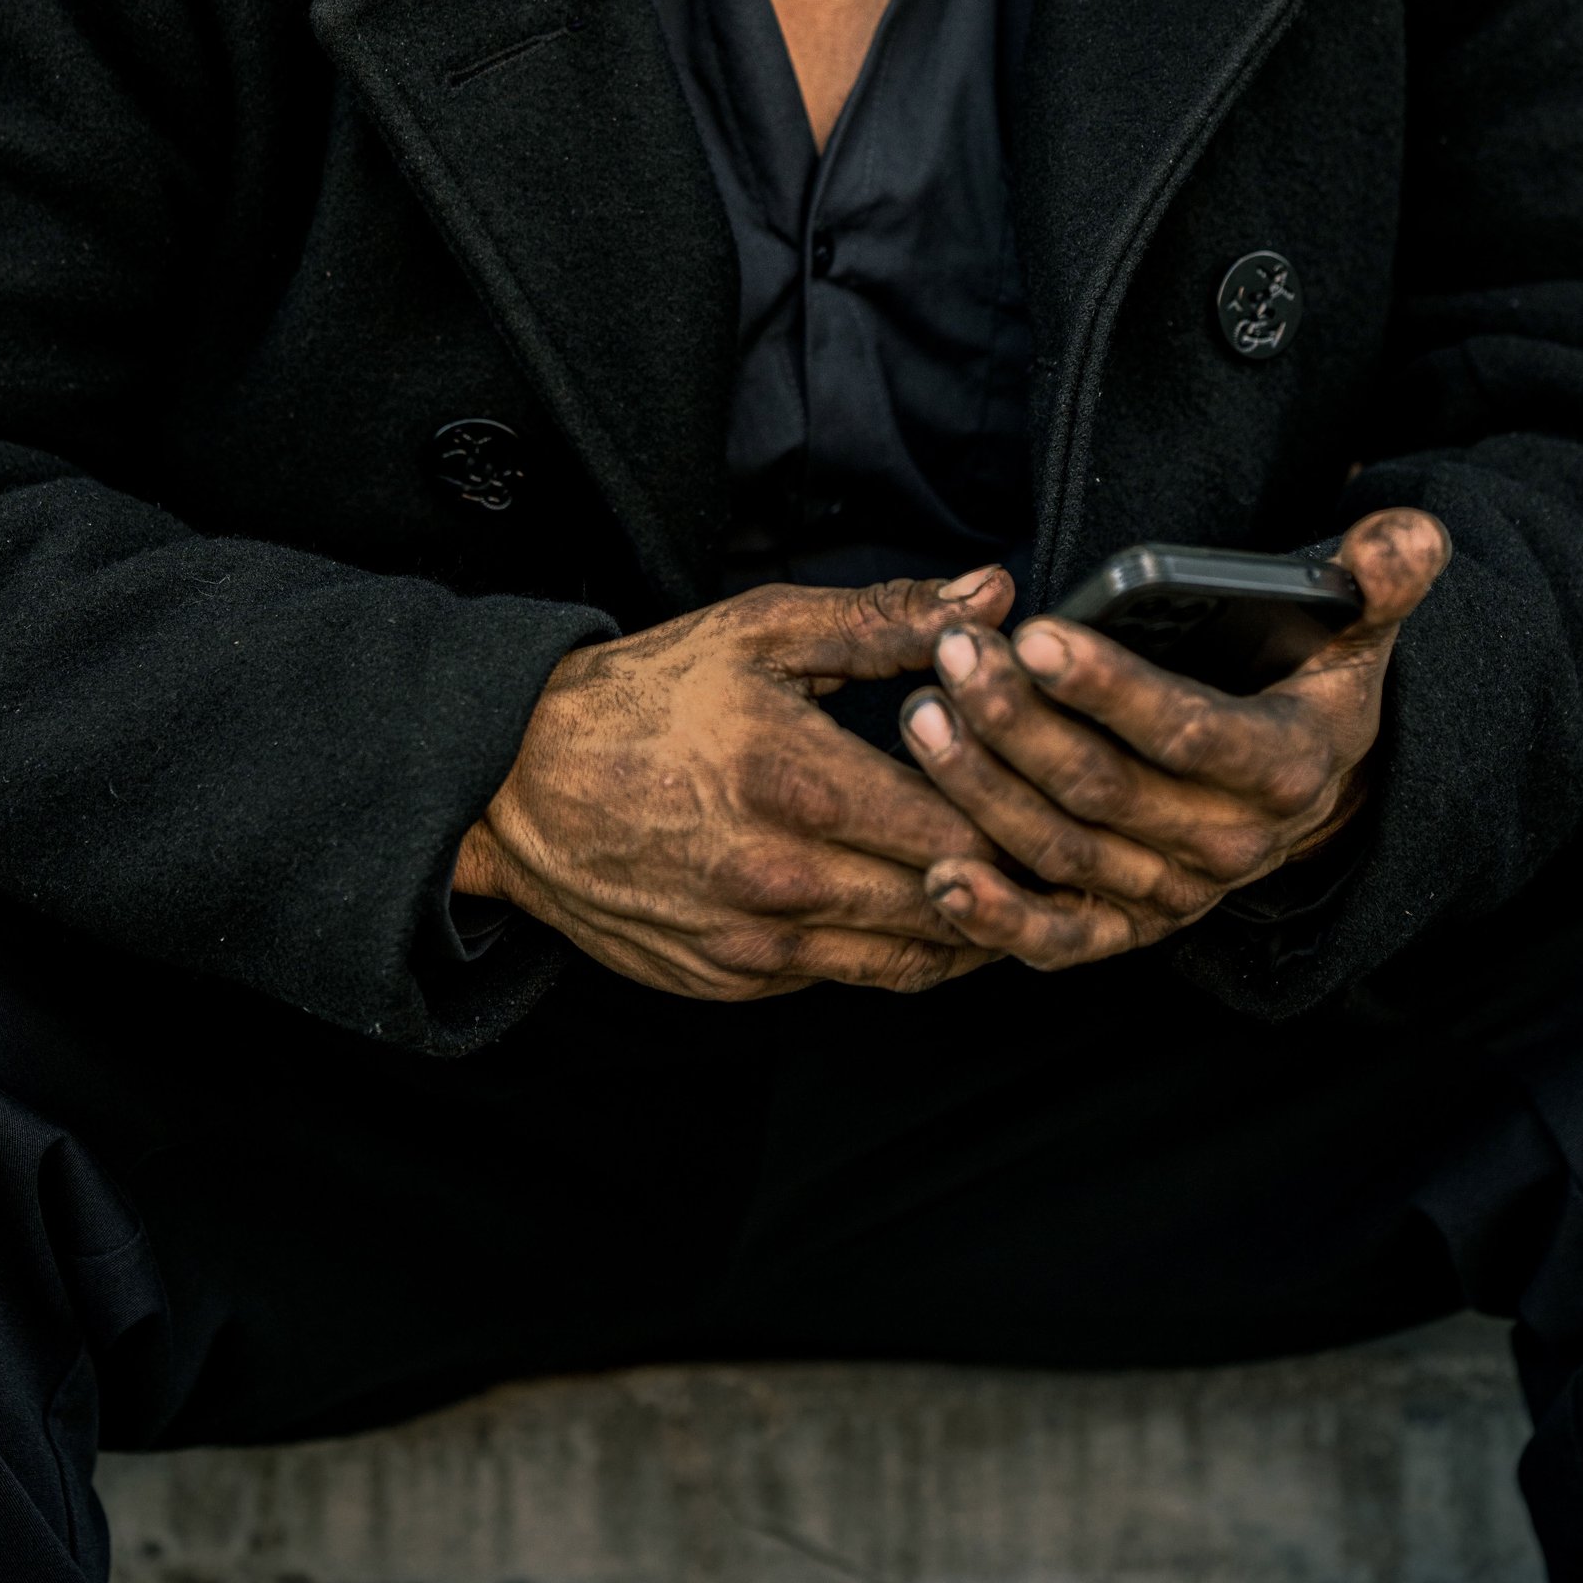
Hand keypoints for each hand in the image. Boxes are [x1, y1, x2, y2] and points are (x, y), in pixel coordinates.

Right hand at [454, 568, 1018, 999]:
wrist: (516, 785)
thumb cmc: (642, 698)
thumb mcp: (761, 632)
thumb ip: (888, 621)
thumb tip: (992, 599)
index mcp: (796, 781)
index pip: (960, 824)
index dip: (1023, 813)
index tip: (1056, 789)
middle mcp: (782, 877)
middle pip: (950, 903)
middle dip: (1016, 879)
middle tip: (1065, 849)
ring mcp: (757, 944)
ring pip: (912, 960)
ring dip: (975, 928)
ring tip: (1018, 887)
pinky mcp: (735, 983)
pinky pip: (850, 981)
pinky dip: (901, 952)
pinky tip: (932, 911)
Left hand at [898, 508, 1449, 971]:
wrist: (1311, 796)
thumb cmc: (1308, 690)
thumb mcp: (1357, 633)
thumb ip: (1382, 578)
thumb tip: (1409, 533)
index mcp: (1283, 768)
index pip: (1189, 732)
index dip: (1111, 688)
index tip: (1036, 635)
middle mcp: (1229, 845)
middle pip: (1108, 790)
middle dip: (1020, 722)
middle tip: (954, 657)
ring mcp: (1174, 894)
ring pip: (1066, 850)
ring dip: (985, 792)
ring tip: (924, 716)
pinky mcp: (1128, 929)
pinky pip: (1060, 939)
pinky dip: (999, 920)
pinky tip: (941, 879)